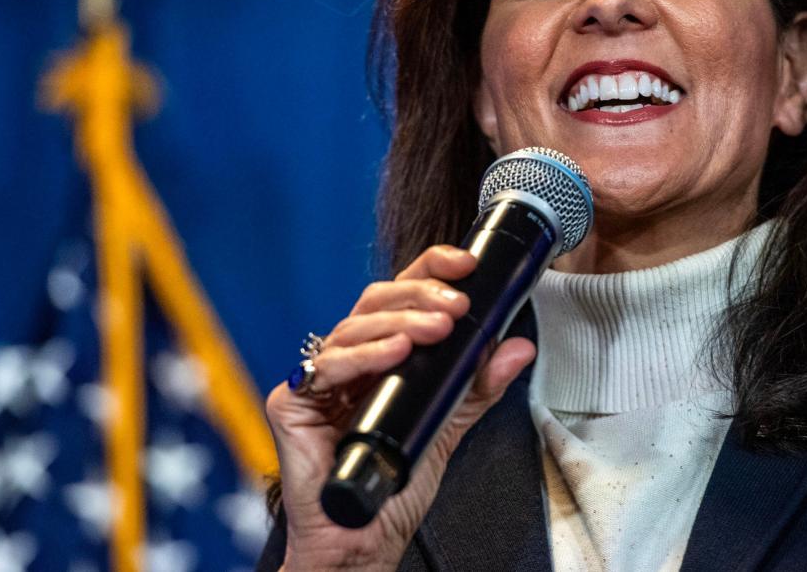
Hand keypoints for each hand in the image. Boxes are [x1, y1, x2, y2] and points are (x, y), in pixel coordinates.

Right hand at [264, 245, 536, 570]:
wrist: (362, 541)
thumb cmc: (393, 489)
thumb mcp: (448, 427)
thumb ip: (478, 387)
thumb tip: (517, 348)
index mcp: (379, 356)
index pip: (401, 296)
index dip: (429, 270)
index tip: (465, 266)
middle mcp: (347, 360)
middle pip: (375, 301)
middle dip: (419, 294)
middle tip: (456, 308)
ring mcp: (318, 380)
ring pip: (352, 326)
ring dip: (399, 320)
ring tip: (436, 329)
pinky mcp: (290, 403)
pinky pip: (324, 367)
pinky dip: (362, 356)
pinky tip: (394, 353)